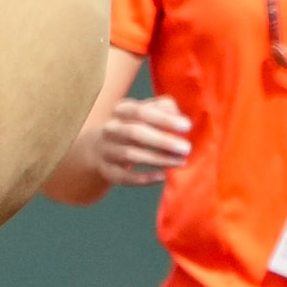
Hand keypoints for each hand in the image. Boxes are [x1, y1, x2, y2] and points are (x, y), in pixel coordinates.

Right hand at [72, 86, 196, 192]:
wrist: (99, 147)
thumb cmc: (133, 126)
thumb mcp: (145, 112)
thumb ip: (164, 108)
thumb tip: (179, 117)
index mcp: (121, 110)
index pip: (141, 112)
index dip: (164, 119)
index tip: (187, 126)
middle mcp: (111, 129)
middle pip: (134, 133)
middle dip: (162, 141)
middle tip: (186, 148)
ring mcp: (106, 150)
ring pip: (130, 155)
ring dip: (158, 159)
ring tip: (180, 162)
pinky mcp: (107, 170)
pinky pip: (124, 177)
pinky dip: (144, 178)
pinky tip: (162, 176)